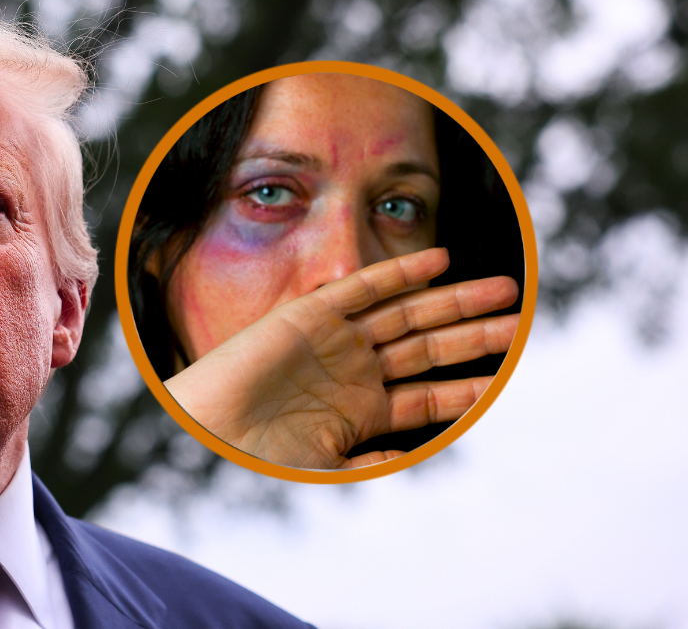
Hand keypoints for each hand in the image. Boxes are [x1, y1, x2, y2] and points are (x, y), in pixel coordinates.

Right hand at [163, 248, 518, 468]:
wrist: (210, 425)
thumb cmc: (258, 453)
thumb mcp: (327, 468)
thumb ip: (372, 460)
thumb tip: (416, 454)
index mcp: (362, 409)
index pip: (429, 394)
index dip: (468, 385)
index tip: (505, 375)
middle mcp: (356, 370)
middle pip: (429, 347)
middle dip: (475, 334)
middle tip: (519, 320)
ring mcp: (337, 340)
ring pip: (409, 315)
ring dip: (454, 301)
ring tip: (502, 290)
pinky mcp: (313, 314)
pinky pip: (364, 287)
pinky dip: (400, 272)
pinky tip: (439, 261)